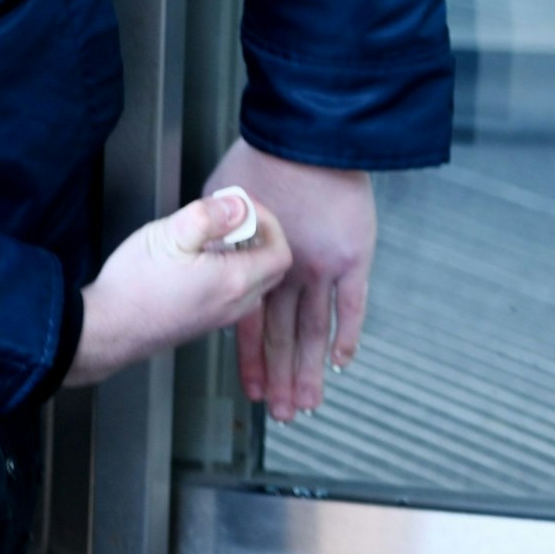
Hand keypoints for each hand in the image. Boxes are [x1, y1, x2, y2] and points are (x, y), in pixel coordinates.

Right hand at [64, 191, 293, 386]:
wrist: (106, 328)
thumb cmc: (133, 286)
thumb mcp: (170, 234)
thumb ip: (209, 216)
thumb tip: (238, 205)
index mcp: (234, 281)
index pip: (280, 250)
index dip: (268, 222)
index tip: (240, 208)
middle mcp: (235, 304)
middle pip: (270, 268)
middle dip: (256, 238)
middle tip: (228, 219)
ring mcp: (219, 318)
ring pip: (252, 283)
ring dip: (241, 256)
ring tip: (210, 239)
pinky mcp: (202, 323)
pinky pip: (231, 295)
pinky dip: (226, 273)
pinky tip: (194, 263)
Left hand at [203, 138, 374, 421]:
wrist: (305, 138)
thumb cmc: (259, 159)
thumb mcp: (216, 197)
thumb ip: (212, 229)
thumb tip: (201, 245)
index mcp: (251, 263)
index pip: (251, 325)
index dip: (254, 359)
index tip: (253, 388)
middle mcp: (285, 275)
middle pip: (284, 339)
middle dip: (283, 379)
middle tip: (282, 414)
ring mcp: (320, 269)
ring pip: (314, 332)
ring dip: (311, 371)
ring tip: (307, 405)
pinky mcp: (351, 258)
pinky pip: (352, 305)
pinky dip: (347, 334)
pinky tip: (342, 363)